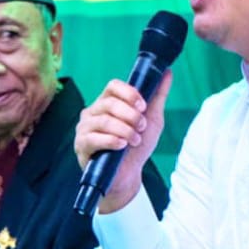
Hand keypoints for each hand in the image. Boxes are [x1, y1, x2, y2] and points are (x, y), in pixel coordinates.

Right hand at [74, 70, 172, 213]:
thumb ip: (157, 96)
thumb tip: (167, 72)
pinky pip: (94, 138)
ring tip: (135, 140)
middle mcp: (93, 112)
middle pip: (109, 103)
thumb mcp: (151, 120)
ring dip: (125, 130)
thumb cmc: (137, 147)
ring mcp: (84, 128)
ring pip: (104, 120)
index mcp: (108, 103)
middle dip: (131, 115)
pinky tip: (122, 146)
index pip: (113, 86)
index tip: (143, 106)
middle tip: (141, 128)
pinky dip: (112, 140)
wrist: (129, 176)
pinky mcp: (81, 145)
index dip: (129, 94)